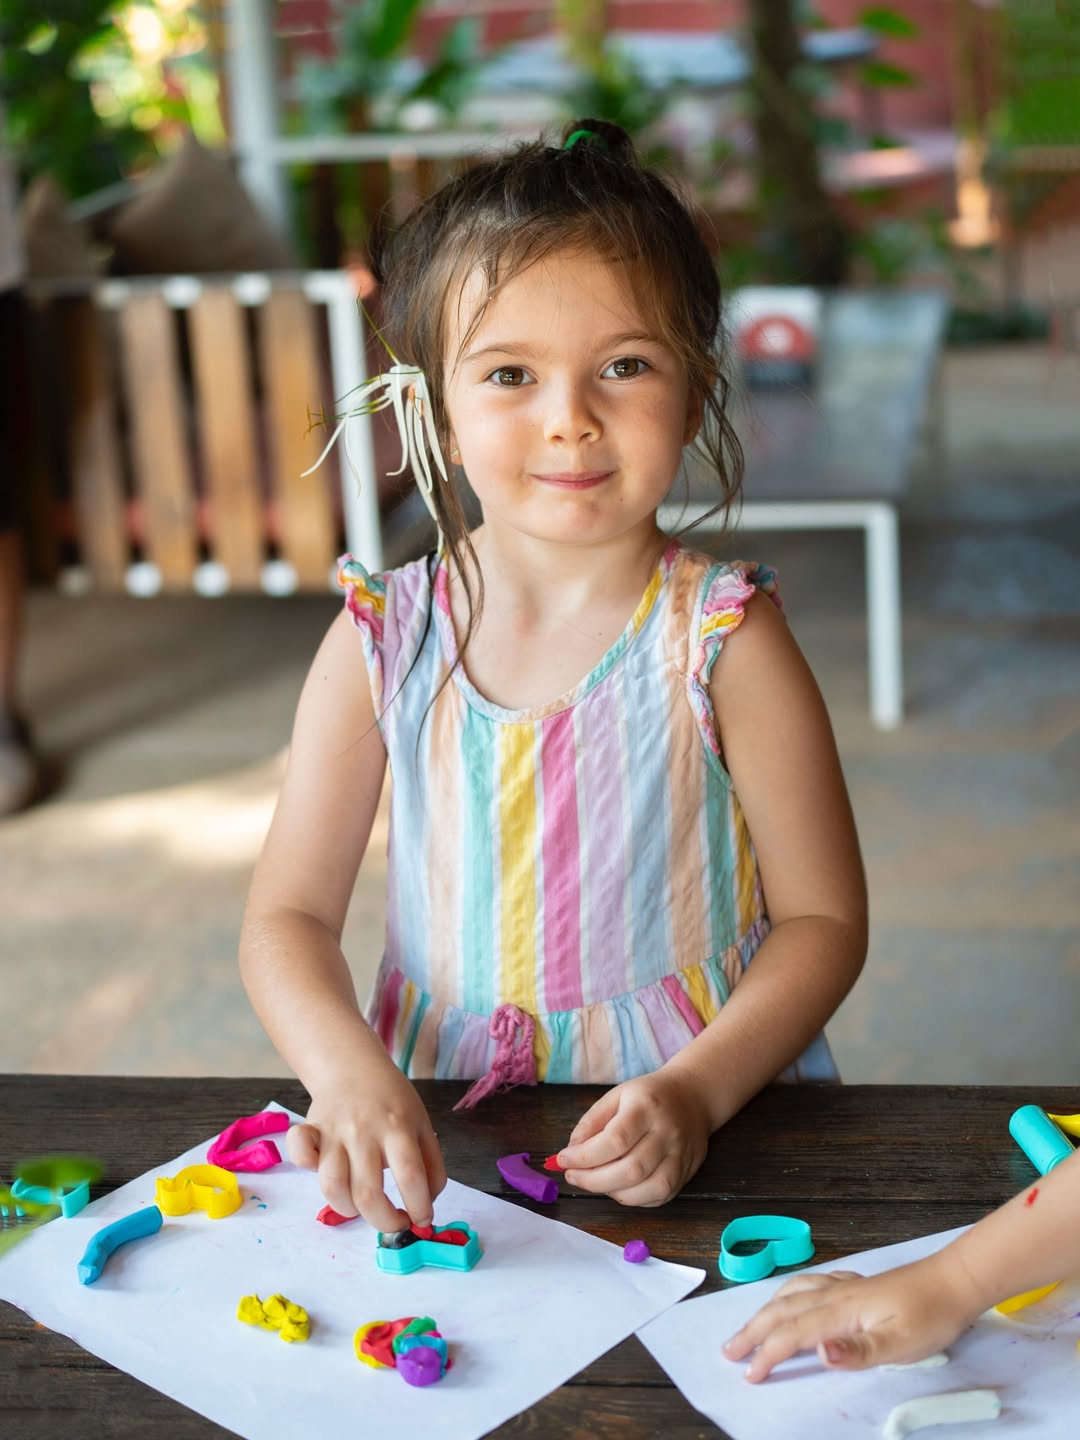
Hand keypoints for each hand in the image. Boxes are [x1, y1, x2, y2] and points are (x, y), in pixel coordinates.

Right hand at [286, 1058, 446, 1232]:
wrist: (354, 1067)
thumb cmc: (392, 1103)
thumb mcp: (423, 1126)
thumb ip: (432, 1166)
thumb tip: (427, 1208)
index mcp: (398, 1128)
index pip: (411, 1176)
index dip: (419, 1207)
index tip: (421, 1220)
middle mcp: (364, 1131)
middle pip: (368, 1194)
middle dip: (384, 1222)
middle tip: (394, 1223)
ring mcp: (334, 1131)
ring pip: (332, 1186)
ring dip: (348, 1210)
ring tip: (362, 1206)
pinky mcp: (311, 1130)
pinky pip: (300, 1152)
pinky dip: (306, 1166)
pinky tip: (321, 1170)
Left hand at [555, 1069, 710, 1205]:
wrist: (693, 1097)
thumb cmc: (648, 1097)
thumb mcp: (616, 1096)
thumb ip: (592, 1122)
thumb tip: (571, 1152)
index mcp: (646, 1107)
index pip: (615, 1139)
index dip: (585, 1156)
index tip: (563, 1160)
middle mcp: (667, 1133)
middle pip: (631, 1170)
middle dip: (594, 1180)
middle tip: (572, 1176)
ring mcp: (681, 1156)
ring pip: (648, 1189)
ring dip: (613, 1193)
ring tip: (596, 1182)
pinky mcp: (686, 1174)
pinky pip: (659, 1197)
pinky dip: (633, 1199)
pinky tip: (618, 1187)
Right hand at [723, 1254, 984, 1380]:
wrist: (953, 1280)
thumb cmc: (930, 1316)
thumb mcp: (900, 1344)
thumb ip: (858, 1351)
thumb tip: (819, 1353)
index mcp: (840, 1312)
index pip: (792, 1335)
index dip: (767, 1355)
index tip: (748, 1375)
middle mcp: (834, 1294)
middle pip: (781, 1311)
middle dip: (752, 1331)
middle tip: (728, 1350)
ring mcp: (843, 1284)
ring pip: (790, 1293)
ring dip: (764, 1310)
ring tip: (748, 1325)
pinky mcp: (855, 1283)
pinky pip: (807, 1283)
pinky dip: (788, 1292)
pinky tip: (792, 1296)